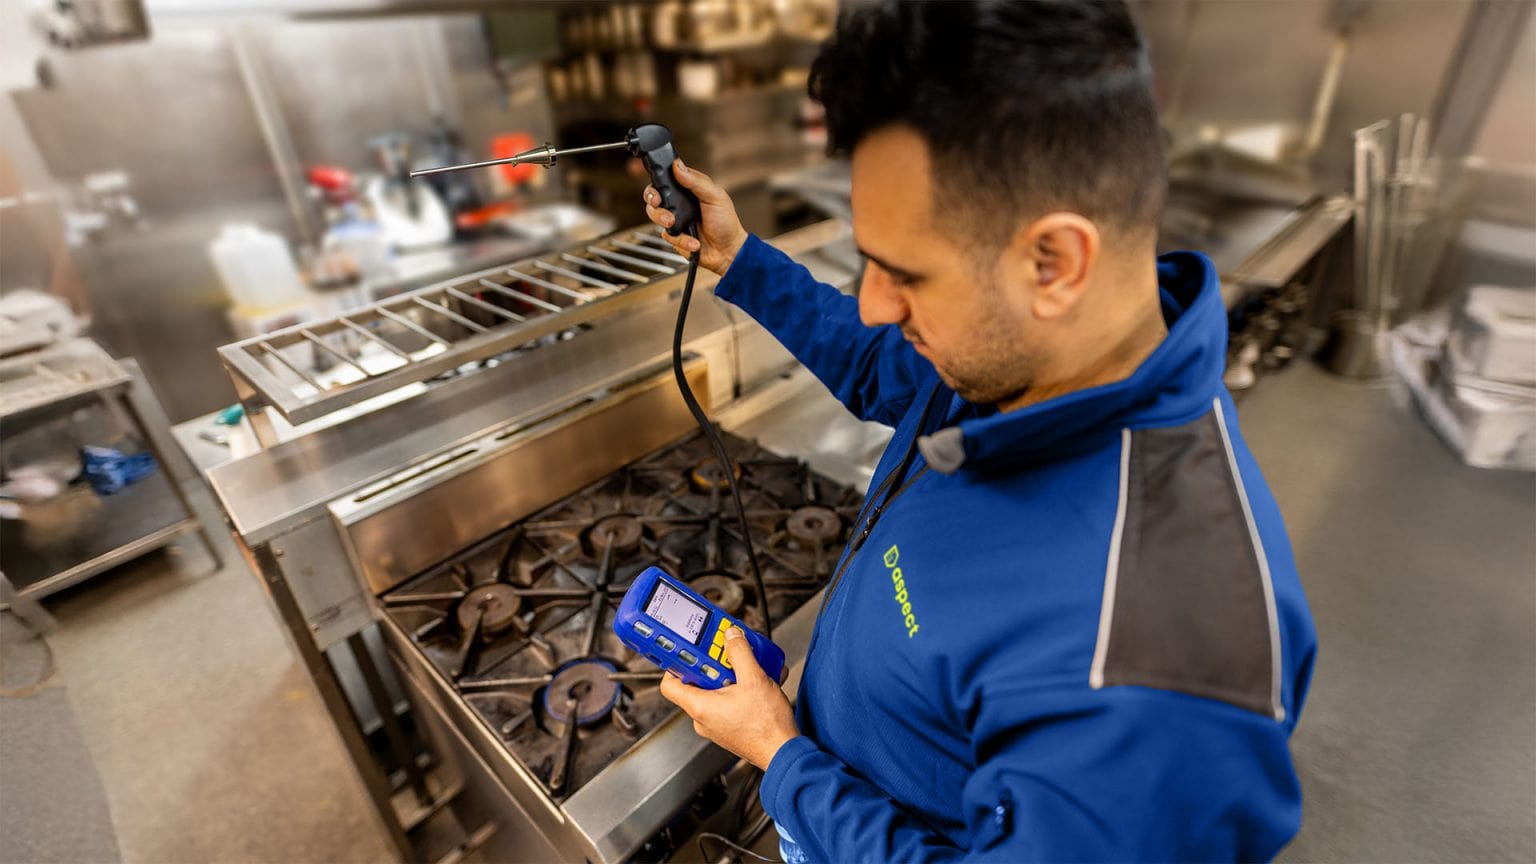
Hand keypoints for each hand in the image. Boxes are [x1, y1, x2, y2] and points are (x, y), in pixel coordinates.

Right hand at [643, 159, 747, 276]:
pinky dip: (681, 239)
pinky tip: (694, 241)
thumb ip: (696, 181)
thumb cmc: (726, 223)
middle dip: (653, 200)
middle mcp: (680, 203)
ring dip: (663, 219)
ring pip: (655, 215)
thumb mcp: (715, 196)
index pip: (667, 178)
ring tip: (674, 223)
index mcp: (690, 189)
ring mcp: (676, 220)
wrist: (728, 251)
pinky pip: (667, 235)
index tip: (660, 186)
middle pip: (654, 196)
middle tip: (658, 203)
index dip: (659, 180)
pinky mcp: (675, 236)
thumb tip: (678, 166)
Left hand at [659, 628, 797, 770]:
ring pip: (717, 691)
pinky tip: (762, 680)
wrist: (785, 752)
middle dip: (715, 664)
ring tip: (750, 665)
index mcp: (700, 707)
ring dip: (733, 674)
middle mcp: (704, 718)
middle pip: (698, 683)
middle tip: (728, 652)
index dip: (677, 664)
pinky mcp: (731, 727)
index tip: (689, 650)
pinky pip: (729, 702)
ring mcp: (717, 724)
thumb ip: (739, 653)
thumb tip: (730, 637)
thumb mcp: (754, 679)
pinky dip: (742, 688)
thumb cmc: (767, 727)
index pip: (670, 684)